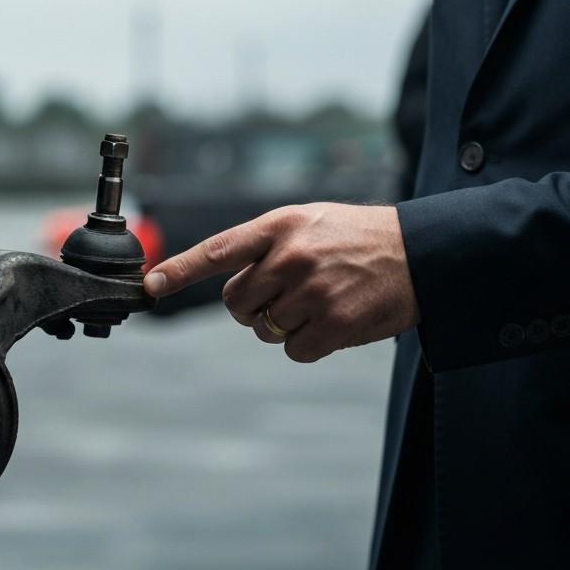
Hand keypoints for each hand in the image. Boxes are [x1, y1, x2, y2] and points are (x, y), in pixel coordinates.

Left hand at [142, 204, 420, 362]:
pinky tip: (331, 321)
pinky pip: (294, 350)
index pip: (217, 250)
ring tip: (317, 299)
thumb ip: (264, 242)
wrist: (419, 253)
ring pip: (264, 329)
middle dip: (252, 305)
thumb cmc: (355, 236)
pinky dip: (306, 343)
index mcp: (280, 226)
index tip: (151, 285)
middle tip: (284, 292)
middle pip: (236, 303)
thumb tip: (224, 278)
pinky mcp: (333, 325)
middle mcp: (291, 257)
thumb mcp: (308, 220)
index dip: (179, 270)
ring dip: (282, 323)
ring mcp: (311, 293)